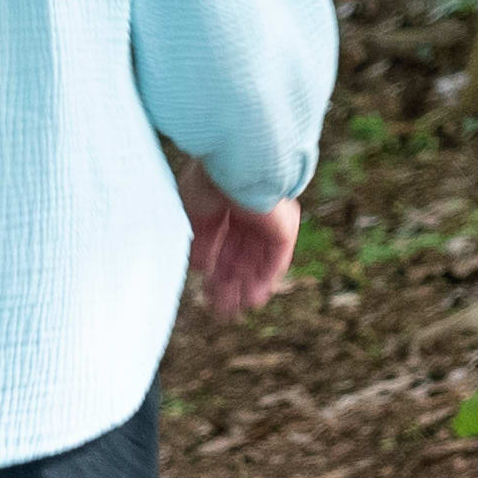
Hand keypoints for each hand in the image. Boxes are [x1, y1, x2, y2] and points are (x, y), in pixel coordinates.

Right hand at [187, 183, 301, 320]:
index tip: (206, 292)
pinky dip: (265, 281)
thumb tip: (202, 268)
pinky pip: (275, 261)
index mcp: (224, 207)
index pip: (221, 245)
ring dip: (245, 287)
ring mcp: (267, 224)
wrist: (237, 166)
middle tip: (219, 309)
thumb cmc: (209, 182)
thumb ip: (199, 244)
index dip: (214, 271)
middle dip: (228, 284)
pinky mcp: (284, 231)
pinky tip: (252, 299)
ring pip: (257, 263)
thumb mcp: (193, 217)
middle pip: (239, 258)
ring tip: (234, 311)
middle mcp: (247, 216)